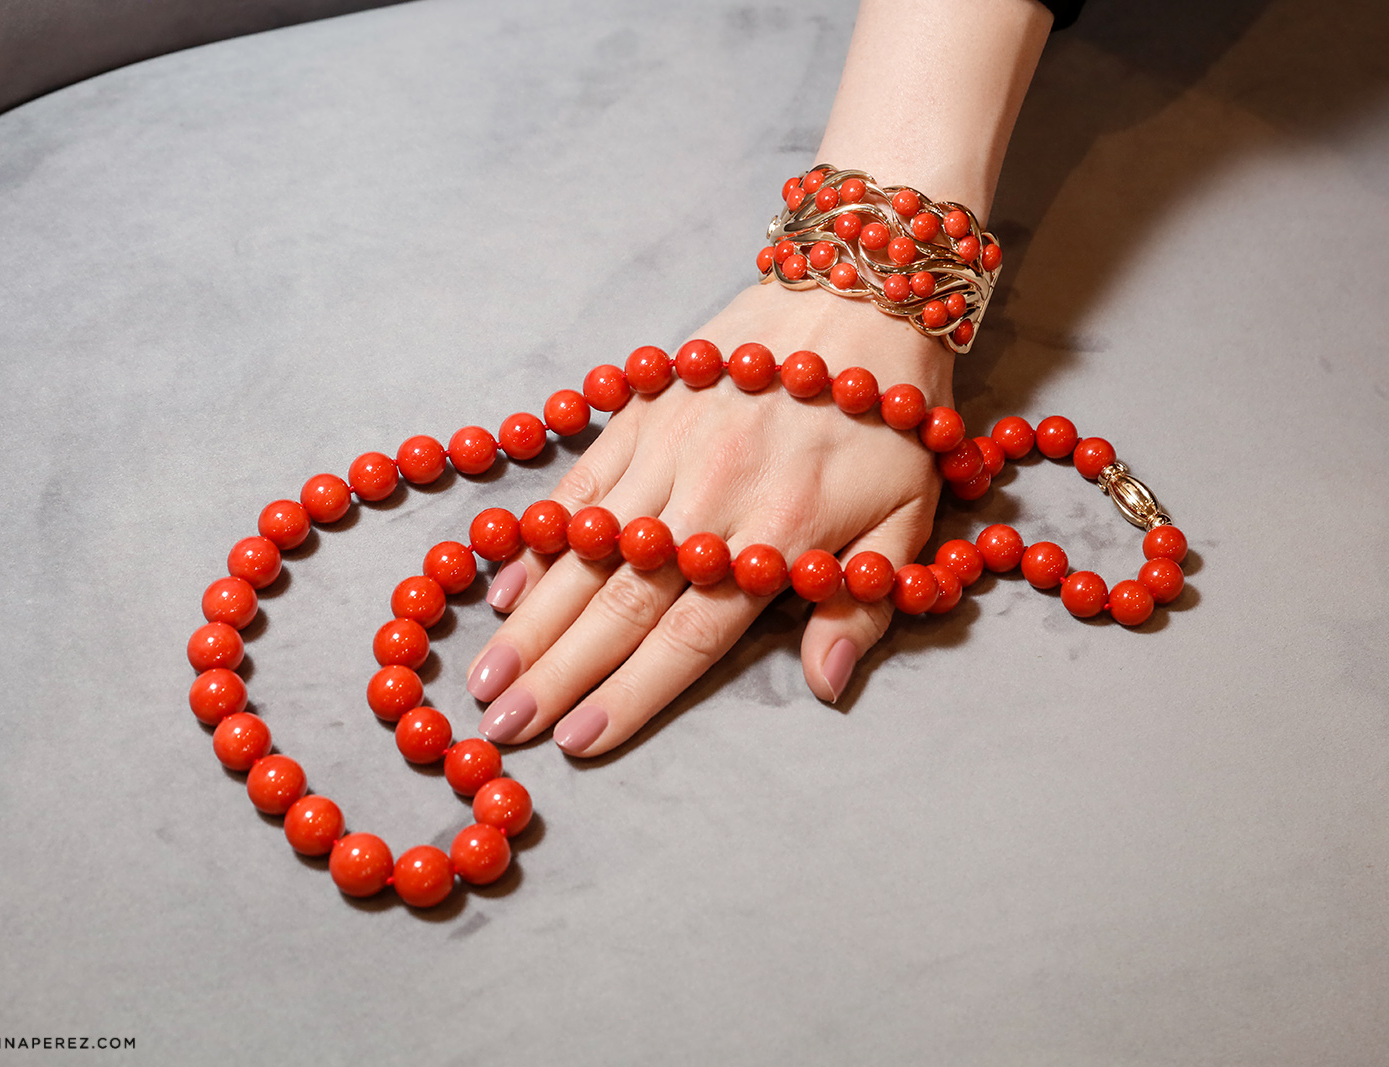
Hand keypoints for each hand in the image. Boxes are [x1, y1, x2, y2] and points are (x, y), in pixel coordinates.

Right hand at [463, 282, 952, 756]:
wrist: (858, 294)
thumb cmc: (889, 419)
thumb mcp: (904, 518)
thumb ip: (859, 606)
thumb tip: (825, 684)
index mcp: (779, 535)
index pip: (690, 635)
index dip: (632, 693)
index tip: (579, 743)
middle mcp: (712, 498)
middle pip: (621, 603)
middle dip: (556, 675)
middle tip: (497, 728)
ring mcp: (667, 450)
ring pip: (586, 551)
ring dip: (530, 621)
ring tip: (483, 677)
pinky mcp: (642, 410)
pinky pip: (578, 484)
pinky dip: (539, 538)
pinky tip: (502, 587)